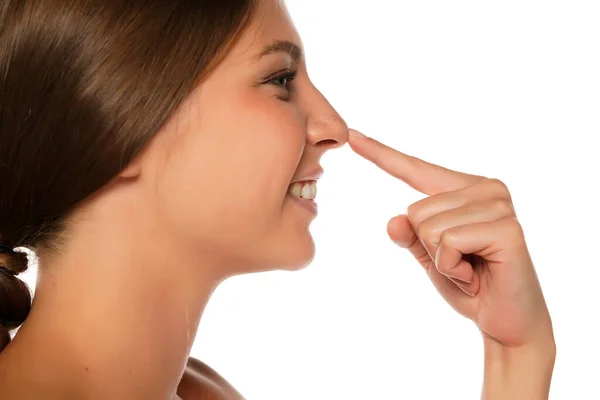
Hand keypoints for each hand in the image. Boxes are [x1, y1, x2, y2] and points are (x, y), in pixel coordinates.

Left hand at [347, 129, 553, 348]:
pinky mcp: (507, 228)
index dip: (381, 154)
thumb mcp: (429, 256)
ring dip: (442, 260)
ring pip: (428, 227)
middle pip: (415, 210)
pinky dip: (452, 268)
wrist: (506, 321)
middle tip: (461, 264)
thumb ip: (410, 235)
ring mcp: (499, 205)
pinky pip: (448, 242)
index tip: (353, 137)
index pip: (415, 169)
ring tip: (470, 269)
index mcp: (465, 188)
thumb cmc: (468, 284)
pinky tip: (476, 276)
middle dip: (429, 248)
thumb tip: (394, 221)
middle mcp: (486, 188)